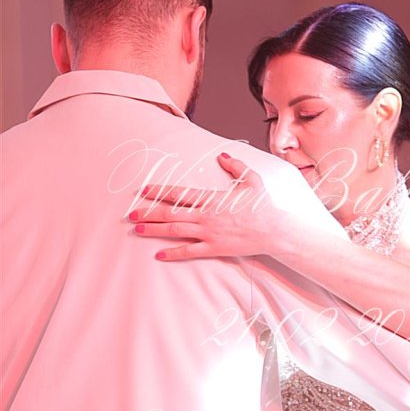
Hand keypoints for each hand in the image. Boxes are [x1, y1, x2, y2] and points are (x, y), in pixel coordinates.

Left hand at [129, 154, 284, 259]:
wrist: (276, 231)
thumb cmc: (264, 206)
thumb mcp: (252, 181)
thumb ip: (236, 167)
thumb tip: (223, 156)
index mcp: (213, 198)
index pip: (180, 193)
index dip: (160, 191)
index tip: (145, 190)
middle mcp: (207, 216)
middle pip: (171, 213)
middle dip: (148, 212)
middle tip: (131, 213)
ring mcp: (209, 233)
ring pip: (175, 231)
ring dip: (154, 230)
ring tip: (137, 229)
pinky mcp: (215, 248)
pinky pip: (189, 251)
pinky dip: (173, 253)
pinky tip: (159, 255)